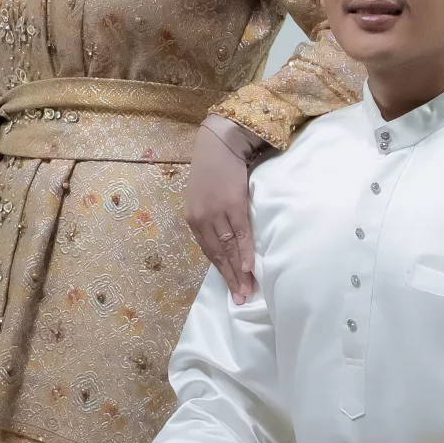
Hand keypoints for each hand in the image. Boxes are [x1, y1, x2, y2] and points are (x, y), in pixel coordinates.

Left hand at [185, 124, 256, 301]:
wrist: (220, 142)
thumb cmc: (213, 168)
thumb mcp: (203, 196)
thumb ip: (210, 218)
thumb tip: (224, 241)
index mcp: (193, 218)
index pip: (208, 251)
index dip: (221, 272)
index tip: (232, 289)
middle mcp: (201, 219)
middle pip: (218, 255)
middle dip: (231, 279)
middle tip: (241, 299)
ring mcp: (217, 213)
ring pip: (229, 248)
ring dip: (240, 272)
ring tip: (248, 291)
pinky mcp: (233, 205)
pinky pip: (241, 234)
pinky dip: (245, 253)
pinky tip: (250, 268)